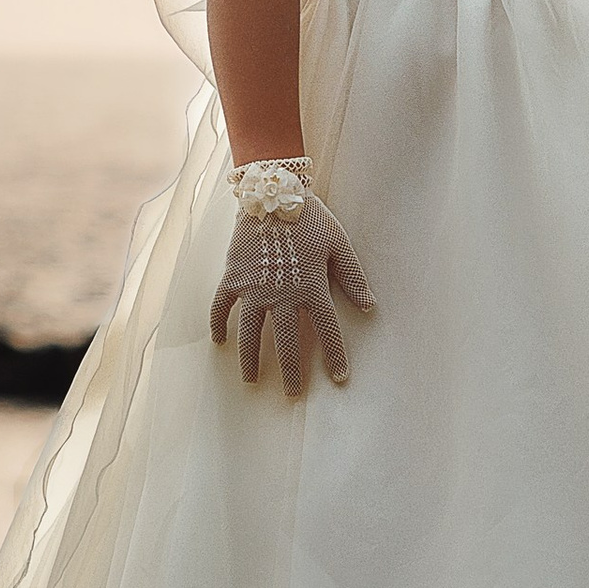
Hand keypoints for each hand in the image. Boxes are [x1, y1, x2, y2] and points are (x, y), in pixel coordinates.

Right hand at [209, 195, 374, 395]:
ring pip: (250, 333)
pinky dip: (218, 325)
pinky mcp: (232, 279)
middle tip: (292, 394)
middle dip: (290, 371)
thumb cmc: (310, 218)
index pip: (327, 330)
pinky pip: (221, 308)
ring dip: (251, 359)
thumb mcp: (339, 244)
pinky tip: (220, 342)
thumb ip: (353, 277)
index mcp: (311, 288)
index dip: (335, 355)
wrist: (271, 193)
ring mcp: (253, 289)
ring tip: (252, 381)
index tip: (340, 377)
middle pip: (286, 341)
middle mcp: (281, 294)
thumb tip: (369, 306)